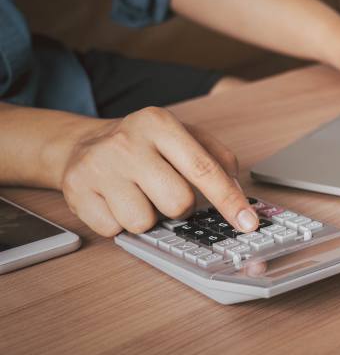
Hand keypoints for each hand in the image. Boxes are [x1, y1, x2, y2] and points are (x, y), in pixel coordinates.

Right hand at [59, 107, 257, 236]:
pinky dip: (120, 223)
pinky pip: (114, 230)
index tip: (248, 222)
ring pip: (144, 222)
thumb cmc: (145, 144)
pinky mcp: (76, 191)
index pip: (204, 169)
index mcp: (159, 123)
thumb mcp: (183, 136)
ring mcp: (98, 167)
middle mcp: (127, 142)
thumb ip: (218, 159)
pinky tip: (115, 201)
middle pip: (177, 203)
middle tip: (166, 191)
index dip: (229, 200)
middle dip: (180, 207)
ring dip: (147, 216)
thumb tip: (238, 192)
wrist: (83, 145)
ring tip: (137, 194)